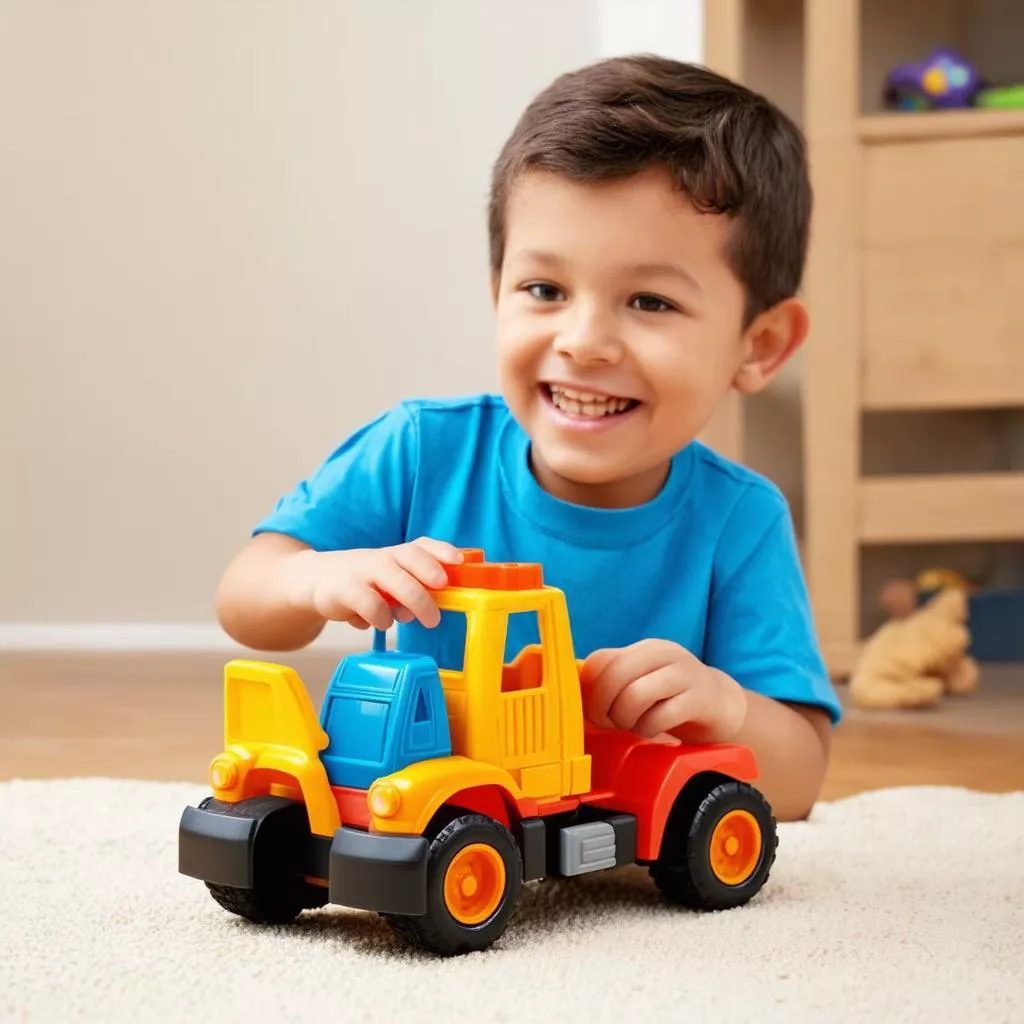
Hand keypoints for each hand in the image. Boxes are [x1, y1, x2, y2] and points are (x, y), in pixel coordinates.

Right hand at [284, 537, 462, 631]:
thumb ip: (414, 587)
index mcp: (396, 554)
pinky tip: (380, 622)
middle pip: (411, 558)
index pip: (421, 545)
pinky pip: (370, 605)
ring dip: (412, 602)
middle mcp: (382, 558)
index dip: (441, 551)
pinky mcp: (344, 590)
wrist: (317, 580)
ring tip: (413, 619)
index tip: (458, 561)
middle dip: (430, 575)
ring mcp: (363, 572)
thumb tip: (440, 604)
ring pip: (394, 580)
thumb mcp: (390, 578)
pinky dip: (381, 618)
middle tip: (443, 597)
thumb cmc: (364, 581)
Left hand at [580, 639, 747, 743]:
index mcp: (643, 649)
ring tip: (634, 726)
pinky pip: (661, 716)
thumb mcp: (641, 683)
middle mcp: (663, 653)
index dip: (590, 691)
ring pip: (636, 694)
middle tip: (611, 723)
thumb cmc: (670, 699)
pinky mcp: (700, 698)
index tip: (594, 712)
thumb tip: (575, 698)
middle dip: (604, 707)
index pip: (601, 660)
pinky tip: (653, 730)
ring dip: (627, 719)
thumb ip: (613, 685)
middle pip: (616, 675)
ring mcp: (684, 673)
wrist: (721, 706)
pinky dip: (649, 730)